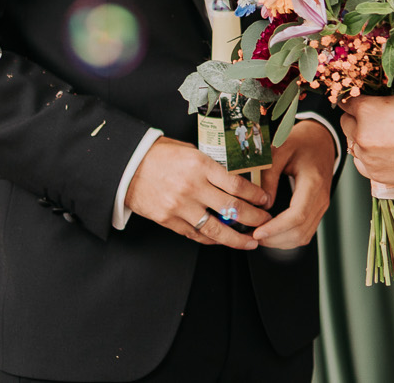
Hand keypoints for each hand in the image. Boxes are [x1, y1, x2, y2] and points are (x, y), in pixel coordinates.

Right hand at [121, 137, 271, 250]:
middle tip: (266, 221)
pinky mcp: (168, 221)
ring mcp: (180, 206)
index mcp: (200, 165)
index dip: (255, 196)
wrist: (127, 167)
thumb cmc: (160, 154)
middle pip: (231, 209)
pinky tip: (223, 241)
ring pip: (215, 230)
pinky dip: (212, 240)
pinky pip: (195, 235)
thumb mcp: (190, 150)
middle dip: (254, 218)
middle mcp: (192, 187)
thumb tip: (234, 180)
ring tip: (251, 242)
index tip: (266, 200)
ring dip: (237, 238)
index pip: (236, 185)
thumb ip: (211, 166)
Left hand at [250, 119, 336, 249]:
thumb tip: (262, 204)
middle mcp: (321, 198)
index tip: (257, 232)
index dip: (276, 228)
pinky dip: (287, 238)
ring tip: (258, 236)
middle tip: (251, 235)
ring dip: (279, 241)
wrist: (321, 140)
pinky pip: (304, 232)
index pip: (297, 215)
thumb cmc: (302, 142)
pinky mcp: (317, 210)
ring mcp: (321, 206)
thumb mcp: (280, 151)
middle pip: (300, 231)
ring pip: (303, 236)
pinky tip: (271, 233)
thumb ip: (269, 176)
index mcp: (313, 182)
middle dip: (274, 239)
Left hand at [340, 89, 393, 189]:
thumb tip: (378, 90)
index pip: (347, 101)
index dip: (355, 99)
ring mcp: (369, 159)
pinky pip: (362, 163)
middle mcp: (364, 136)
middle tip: (376, 117)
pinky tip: (387, 151)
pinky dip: (369, 157)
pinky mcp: (377, 176)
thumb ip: (388, 93)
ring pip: (353, 144)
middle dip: (358, 118)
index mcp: (369, 110)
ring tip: (386, 135)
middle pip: (346, 123)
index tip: (361, 100)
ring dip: (363, 138)